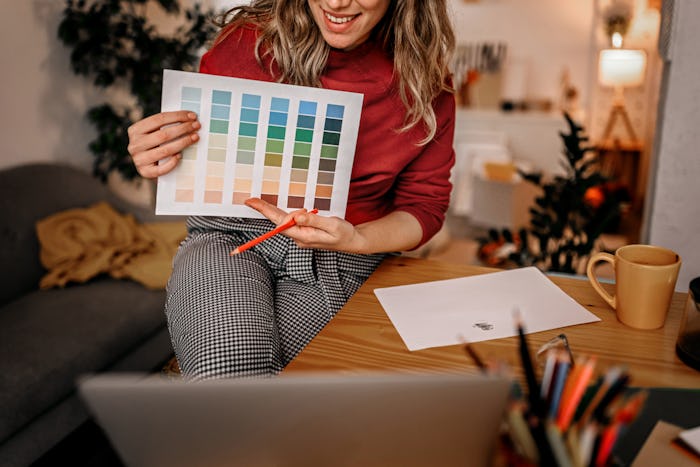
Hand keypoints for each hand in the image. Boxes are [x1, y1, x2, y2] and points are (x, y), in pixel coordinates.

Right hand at [127, 111, 200, 178]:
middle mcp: (134, 144)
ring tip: (195, 137)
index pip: (159, 119)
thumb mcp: (154, 133)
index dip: (177, 116)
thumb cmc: (155, 146)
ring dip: (183, 143)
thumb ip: (165, 126)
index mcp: (135, 130)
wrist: (147, 167)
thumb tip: (189, 118)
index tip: (192, 116)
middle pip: (163, 135)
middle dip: (183, 129)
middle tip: (197, 126)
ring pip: (165, 150)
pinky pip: (162, 168)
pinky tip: (181, 156)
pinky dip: (173, 162)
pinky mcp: (145, 172)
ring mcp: (139, 159)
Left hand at [244, 198, 365, 252]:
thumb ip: (313, 221)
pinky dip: (290, 214)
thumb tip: (297, 216)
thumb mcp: (331, 225)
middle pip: (278, 222)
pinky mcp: (304, 232)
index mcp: (304, 236)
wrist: (352, 242)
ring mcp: (301, 236)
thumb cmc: (343, 234)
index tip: (254, 204)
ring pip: (286, 221)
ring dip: (282, 212)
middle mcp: (299, 238)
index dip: (266, 212)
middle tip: (251, 200)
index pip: (280, 223)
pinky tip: (291, 211)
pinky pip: (292, 222)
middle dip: (266, 210)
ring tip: (280, 206)